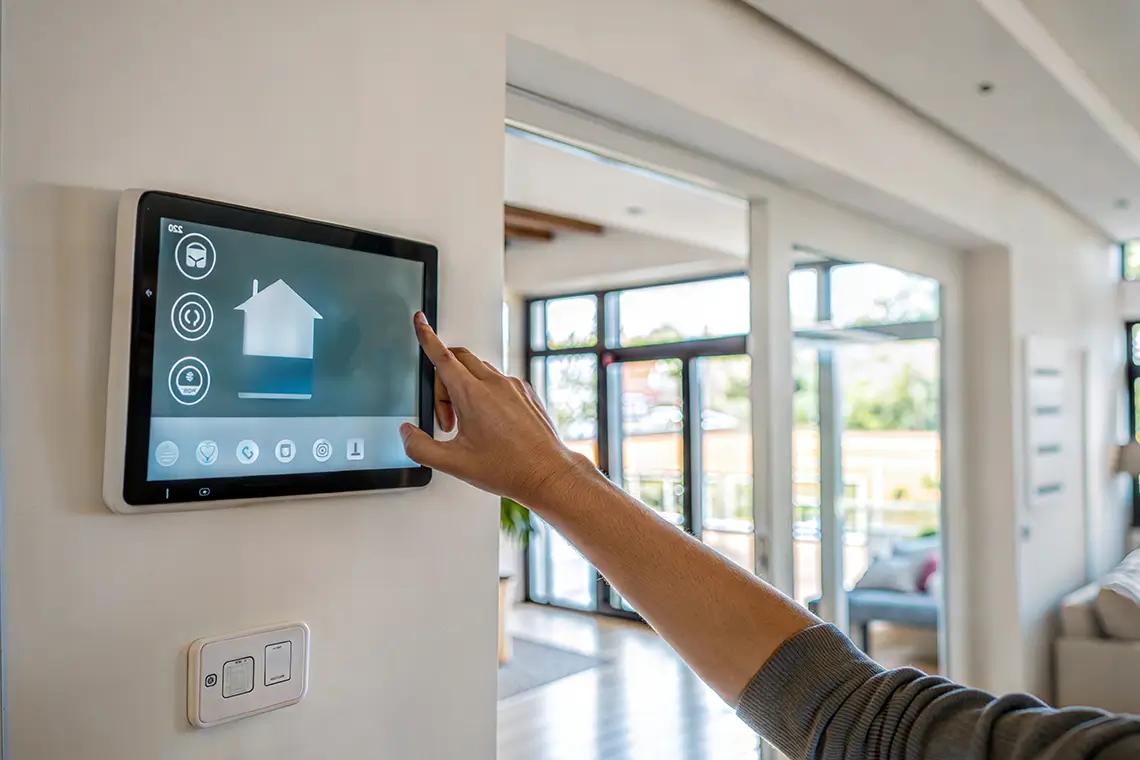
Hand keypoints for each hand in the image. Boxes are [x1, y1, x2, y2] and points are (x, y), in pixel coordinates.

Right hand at [399, 313, 591, 506]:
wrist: (547, 473)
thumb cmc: (508, 468)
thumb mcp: (453, 463)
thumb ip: (420, 447)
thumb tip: (407, 433)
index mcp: (473, 395)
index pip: (442, 356)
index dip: (426, 337)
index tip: (420, 321)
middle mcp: (494, 384)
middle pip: (458, 359)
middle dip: (444, 382)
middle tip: (448, 419)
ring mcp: (513, 385)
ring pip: (479, 371)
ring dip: (465, 391)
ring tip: (471, 427)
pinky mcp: (526, 391)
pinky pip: (499, 381)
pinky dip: (487, 394)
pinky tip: (493, 424)